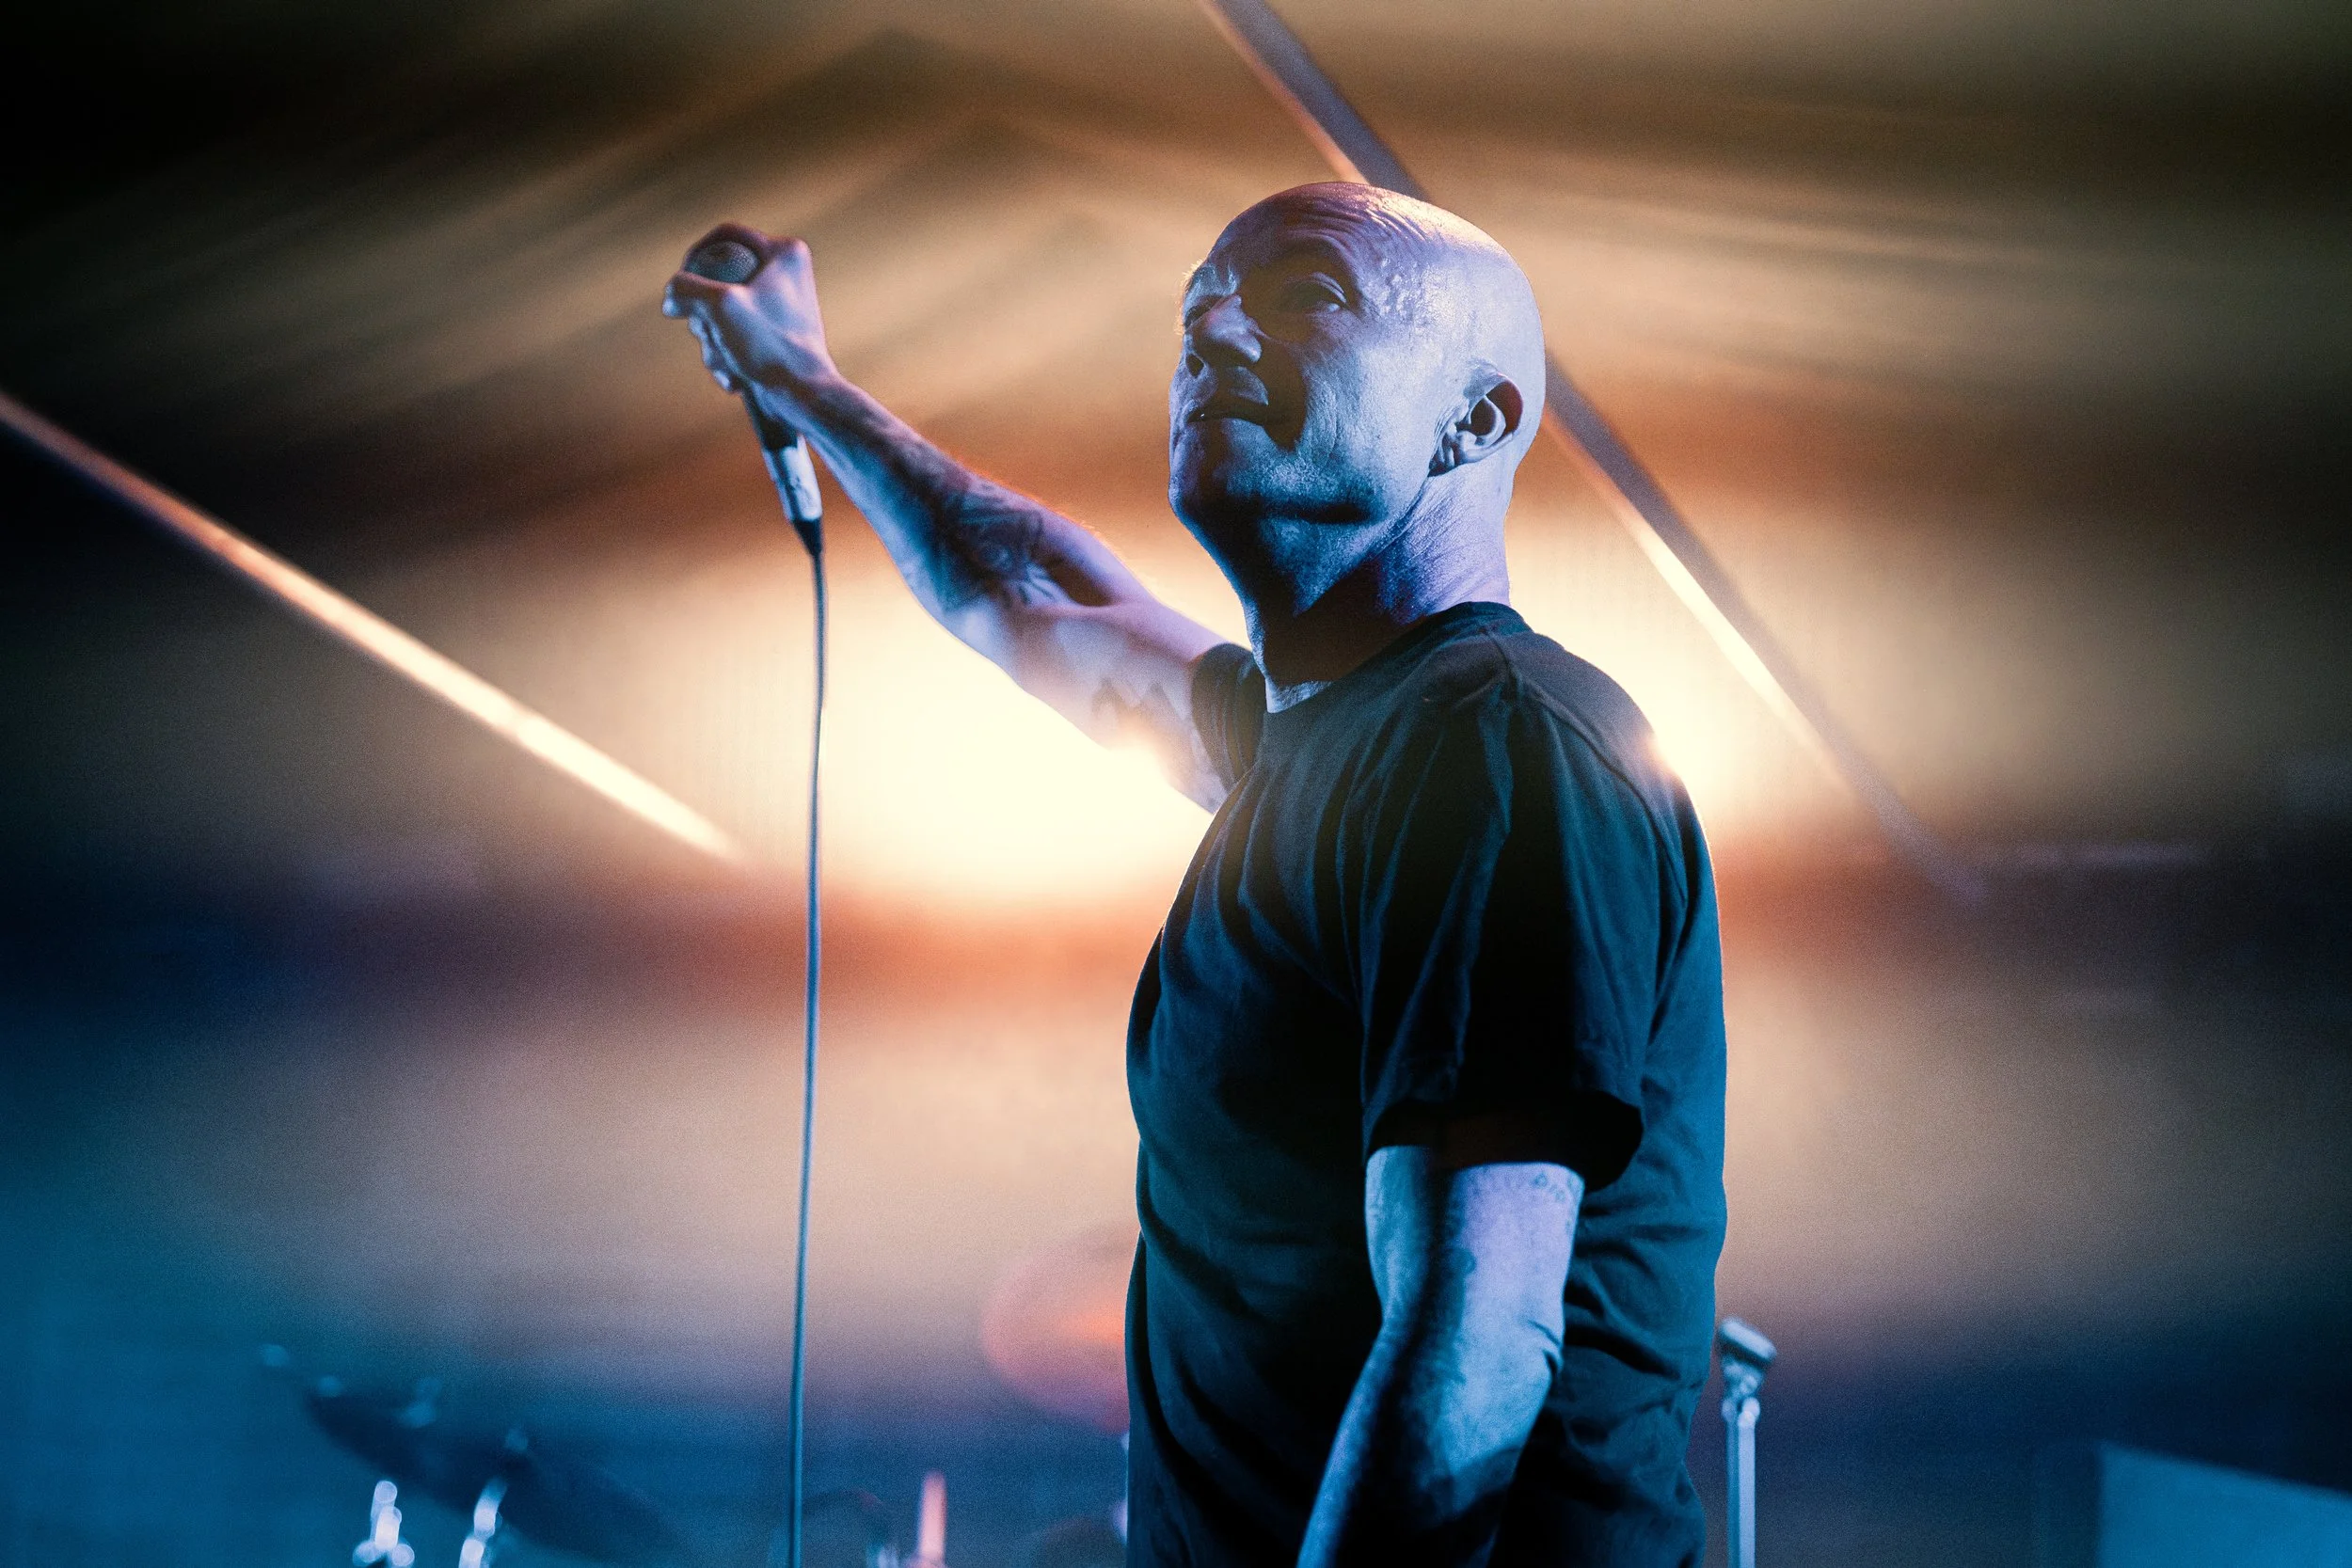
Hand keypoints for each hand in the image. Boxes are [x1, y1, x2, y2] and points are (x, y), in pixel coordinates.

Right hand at [661, 222, 837, 415]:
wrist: (803, 396)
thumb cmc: (771, 347)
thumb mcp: (719, 307)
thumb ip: (685, 289)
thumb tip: (671, 298)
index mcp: (785, 253)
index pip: (724, 235)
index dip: (695, 257)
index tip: (680, 285)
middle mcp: (786, 274)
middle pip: (719, 279)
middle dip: (705, 314)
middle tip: (709, 332)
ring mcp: (779, 305)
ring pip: (721, 313)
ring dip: (713, 342)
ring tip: (728, 362)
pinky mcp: (772, 333)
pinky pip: (734, 335)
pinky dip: (727, 356)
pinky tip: (734, 377)